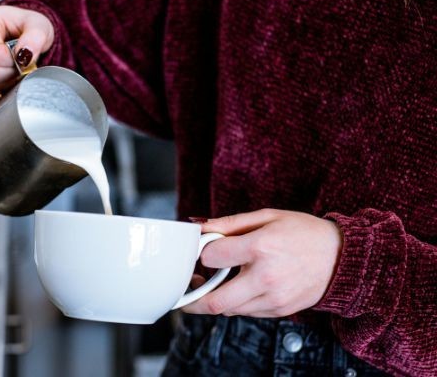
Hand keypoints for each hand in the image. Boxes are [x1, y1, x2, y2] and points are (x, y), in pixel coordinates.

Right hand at [0, 5, 54, 102]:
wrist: (20, 34)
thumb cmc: (26, 28)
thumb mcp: (39, 26)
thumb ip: (36, 37)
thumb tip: (24, 54)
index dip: (12, 63)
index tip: (21, 56)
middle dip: (9, 75)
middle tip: (18, 65)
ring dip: (2, 85)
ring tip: (10, 71)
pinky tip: (2, 80)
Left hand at [183, 209, 341, 317]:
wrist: (342, 257)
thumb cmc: (304, 232)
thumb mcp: (267, 216)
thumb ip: (230, 223)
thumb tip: (200, 228)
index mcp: (261, 247)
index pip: (212, 258)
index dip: (202, 253)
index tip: (203, 250)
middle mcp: (266, 277)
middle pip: (215, 301)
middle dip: (192, 299)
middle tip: (186, 291)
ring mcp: (274, 298)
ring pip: (229, 309)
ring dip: (215, 300)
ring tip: (213, 283)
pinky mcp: (280, 310)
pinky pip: (247, 312)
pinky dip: (236, 303)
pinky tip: (239, 288)